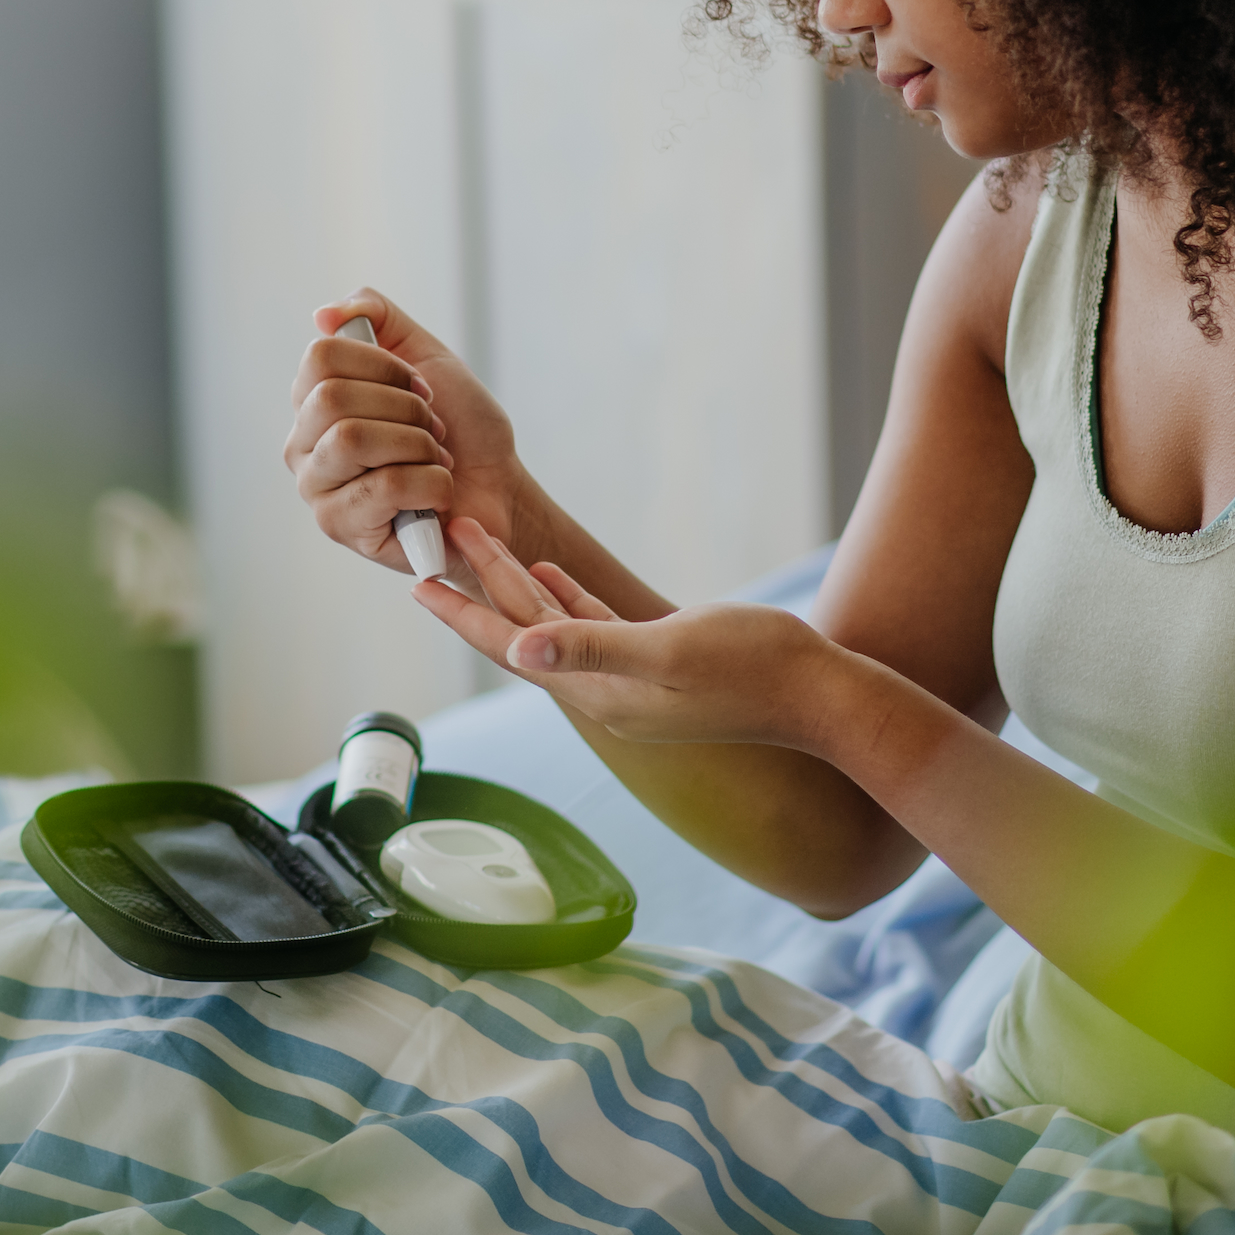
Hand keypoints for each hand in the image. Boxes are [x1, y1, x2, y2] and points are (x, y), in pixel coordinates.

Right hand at [286, 290, 525, 574]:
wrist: (498, 487)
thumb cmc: (459, 427)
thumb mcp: (424, 353)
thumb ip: (376, 314)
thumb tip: (322, 315)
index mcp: (314, 399)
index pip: (322, 356)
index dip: (385, 366)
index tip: (421, 389)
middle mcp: (303, 443)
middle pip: (332, 398)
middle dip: (406, 408)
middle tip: (432, 430)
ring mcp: (316, 488)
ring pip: (351, 439)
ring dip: (418, 445)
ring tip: (434, 460)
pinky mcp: (341, 527)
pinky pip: (383, 487)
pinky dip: (431, 483)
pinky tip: (435, 495)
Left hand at [413, 517, 847, 749]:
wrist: (817, 694)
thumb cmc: (752, 668)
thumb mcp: (667, 651)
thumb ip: (592, 647)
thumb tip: (520, 648)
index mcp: (598, 690)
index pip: (512, 647)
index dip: (464, 614)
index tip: (417, 584)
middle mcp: (603, 689)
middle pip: (523, 632)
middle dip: (479, 586)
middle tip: (441, 540)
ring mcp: (629, 679)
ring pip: (552, 625)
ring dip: (515, 586)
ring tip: (479, 547)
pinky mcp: (656, 660)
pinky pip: (591, 624)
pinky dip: (563, 597)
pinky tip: (547, 572)